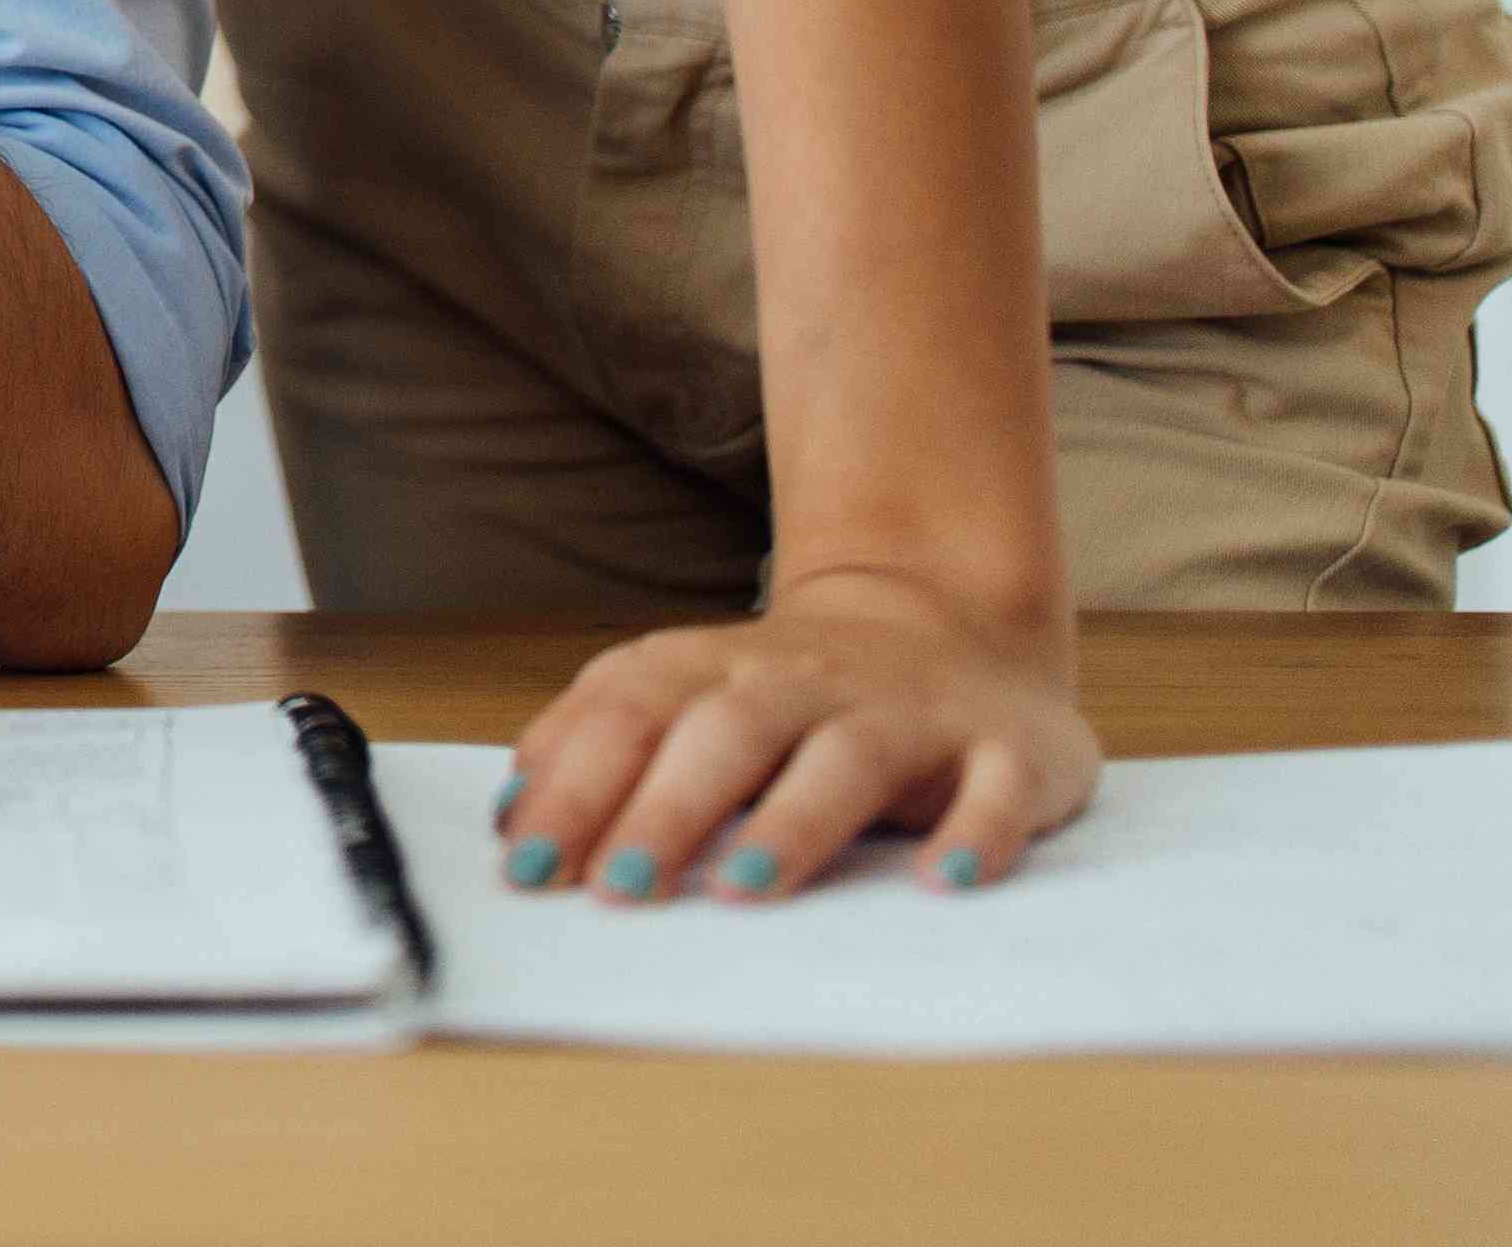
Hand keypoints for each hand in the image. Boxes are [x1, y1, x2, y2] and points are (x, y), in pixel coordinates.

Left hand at [493, 567, 1099, 904]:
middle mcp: (805, 682)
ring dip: (794, 822)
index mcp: (714, 670)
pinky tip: (947, 879)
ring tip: (743, 888)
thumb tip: (509, 815)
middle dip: (667, 807)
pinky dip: (976, 830)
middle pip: (726, 732)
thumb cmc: (791, 691)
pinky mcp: (1002, 749)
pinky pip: (996, 788)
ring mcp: (906, 712)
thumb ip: (596, 743)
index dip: (575, 788)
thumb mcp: (684, 696)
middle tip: (618, 888)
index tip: (528, 869)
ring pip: (845, 756)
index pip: (630, 716)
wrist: (949, 622)